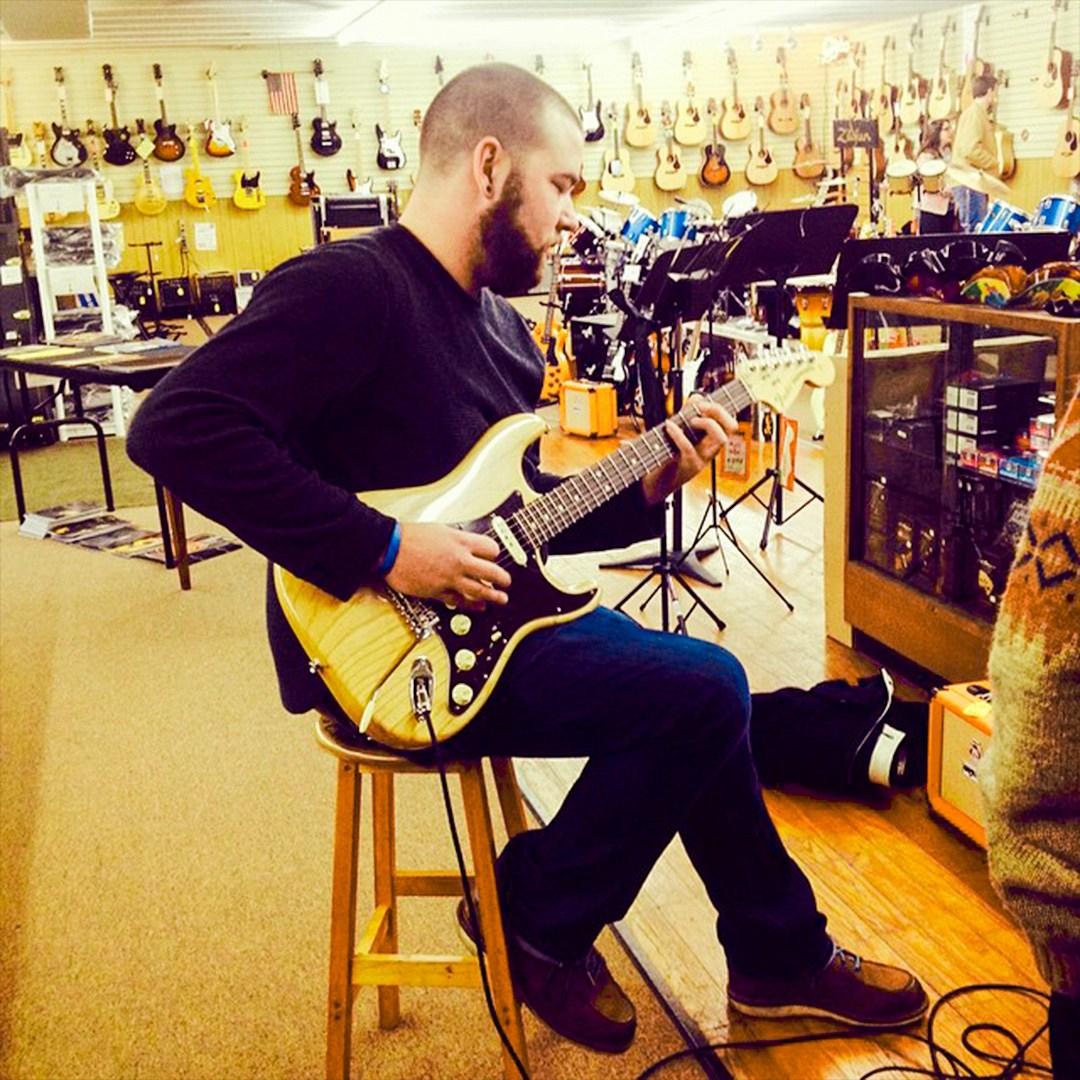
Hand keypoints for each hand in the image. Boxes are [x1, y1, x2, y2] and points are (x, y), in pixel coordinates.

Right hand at [383, 522, 510, 607]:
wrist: (389, 548)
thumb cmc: (409, 537)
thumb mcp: (440, 530)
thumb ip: (457, 539)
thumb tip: (467, 544)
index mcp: (460, 542)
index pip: (491, 549)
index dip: (495, 554)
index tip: (494, 558)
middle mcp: (459, 560)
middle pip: (491, 572)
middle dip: (503, 579)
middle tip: (507, 582)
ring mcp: (450, 578)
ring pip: (479, 590)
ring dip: (493, 596)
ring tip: (501, 599)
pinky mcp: (438, 591)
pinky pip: (459, 601)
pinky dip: (471, 605)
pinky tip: (478, 607)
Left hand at [641, 397, 736, 506]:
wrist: (654, 486)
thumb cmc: (666, 458)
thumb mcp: (678, 434)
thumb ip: (687, 416)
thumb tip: (697, 398)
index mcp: (709, 443)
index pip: (729, 423)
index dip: (721, 409)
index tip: (704, 402)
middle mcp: (710, 451)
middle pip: (731, 427)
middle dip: (718, 411)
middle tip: (702, 408)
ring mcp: (702, 460)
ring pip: (720, 439)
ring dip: (707, 423)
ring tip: (691, 420)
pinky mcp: (688, 466)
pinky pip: (689, 448)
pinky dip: (679, 434)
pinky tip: (669, 426)